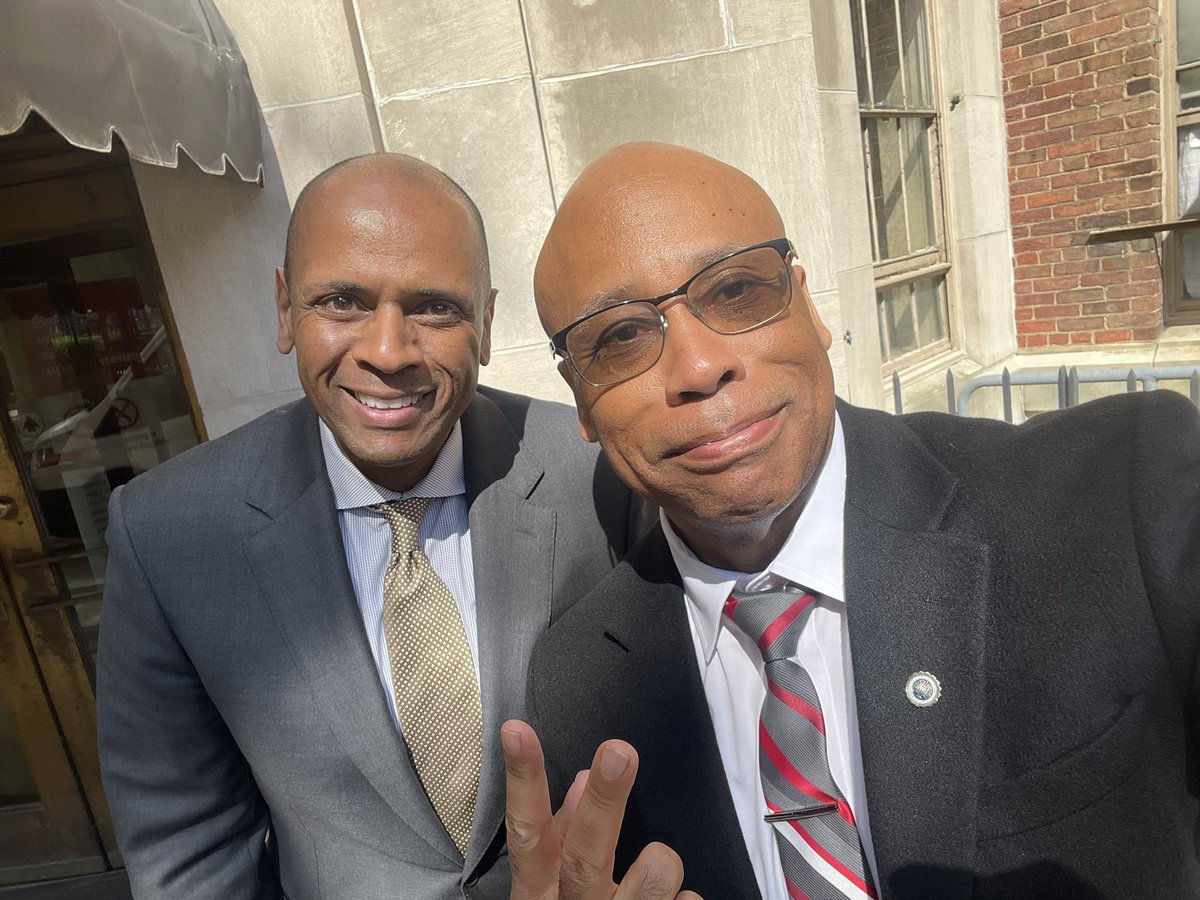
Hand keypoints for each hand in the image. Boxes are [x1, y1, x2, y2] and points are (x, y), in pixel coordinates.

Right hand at [501, 720, 701, 899]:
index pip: (526, 833)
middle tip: (619, 751)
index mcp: (541, 897)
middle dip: (604, 804)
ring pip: (653, 880)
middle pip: (584, 857)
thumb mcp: (554, 895)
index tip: (516, 729)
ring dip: (661, 865)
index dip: (522, 782)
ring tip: (657, 871)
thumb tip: (584, 780)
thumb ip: (564, 840)